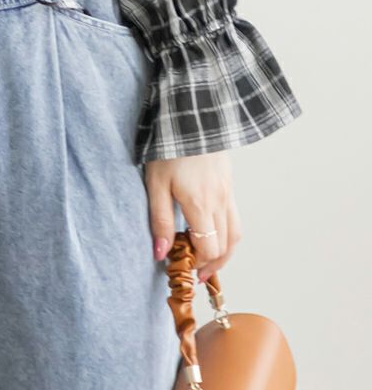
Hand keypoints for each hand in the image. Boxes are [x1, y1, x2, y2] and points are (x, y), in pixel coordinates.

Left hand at [144, 150, 241, 281]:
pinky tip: (212, 234)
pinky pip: (235, 219)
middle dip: (210, 264)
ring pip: (235, 235)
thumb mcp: (155, 184)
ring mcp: (228, 194)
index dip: (198, 264)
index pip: (208, 249)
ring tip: (206, 261)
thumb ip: (159, 220)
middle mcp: (220, 202)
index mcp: (200, 205)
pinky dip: (228, 235)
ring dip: (223, 252)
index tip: (183, 267)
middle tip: (193, 270)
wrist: (192, 119)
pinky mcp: (230, 186)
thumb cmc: (169, 149)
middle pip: (225, 247)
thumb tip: (160, 253)